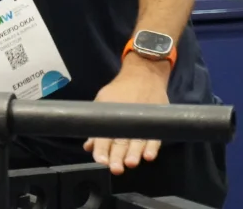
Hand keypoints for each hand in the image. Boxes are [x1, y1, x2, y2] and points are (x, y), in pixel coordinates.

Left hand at [84, 56, 170, 174]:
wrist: (143, 74)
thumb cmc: (119, 90)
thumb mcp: (102, 102)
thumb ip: (96, 124)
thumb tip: (88, 146)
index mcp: (110, 114)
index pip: (104, 135)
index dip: (101, 150)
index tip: (100, 161)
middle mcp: (125, 118)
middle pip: (121, 141)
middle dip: (117, 156)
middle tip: (115, 168)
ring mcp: (141, 120)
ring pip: (137, 141)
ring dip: (134, 153)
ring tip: (130, 163)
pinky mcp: (154, 120)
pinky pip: (154, 136)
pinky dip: (152, 147)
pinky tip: (149, 156)